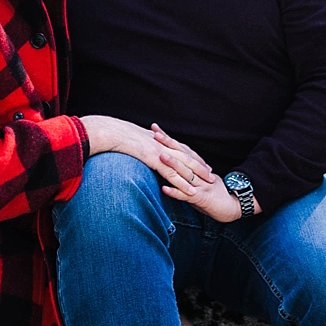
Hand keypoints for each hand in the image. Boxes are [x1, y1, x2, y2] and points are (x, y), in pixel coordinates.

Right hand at [82, 115, 214, 184]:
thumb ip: (143, 145)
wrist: (113, 133)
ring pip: (185, 166)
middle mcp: (164, 145)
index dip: (193, 156)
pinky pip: (173, 175)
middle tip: (211, 173)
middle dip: (200, 165)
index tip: (201, 162)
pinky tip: (191, 192)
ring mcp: (162, 153)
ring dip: (198, 175)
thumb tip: (143, 149)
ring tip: (208, 183)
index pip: (181, 148)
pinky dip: (184, 184)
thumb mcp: (135, 139)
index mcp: (160, 140)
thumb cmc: (120, 136)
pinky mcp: (157, 162)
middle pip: (188, 156)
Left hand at [152, 124, 241, 221]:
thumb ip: (187, 172)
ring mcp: (200, 185)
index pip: (181, 149)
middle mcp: (198, 173)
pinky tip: (164, 189)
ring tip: (160, 156)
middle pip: (182, 156)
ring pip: (185, 173)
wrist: (232, 206)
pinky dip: (175, 192)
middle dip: (168, 145)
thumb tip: (171, 165)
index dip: (168, 139)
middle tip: (155, 134)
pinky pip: (186, 195)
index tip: (155, 129)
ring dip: (172, 164)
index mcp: (197, 167)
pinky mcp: (201, 198)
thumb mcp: (200, 179)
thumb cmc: (213, 194)